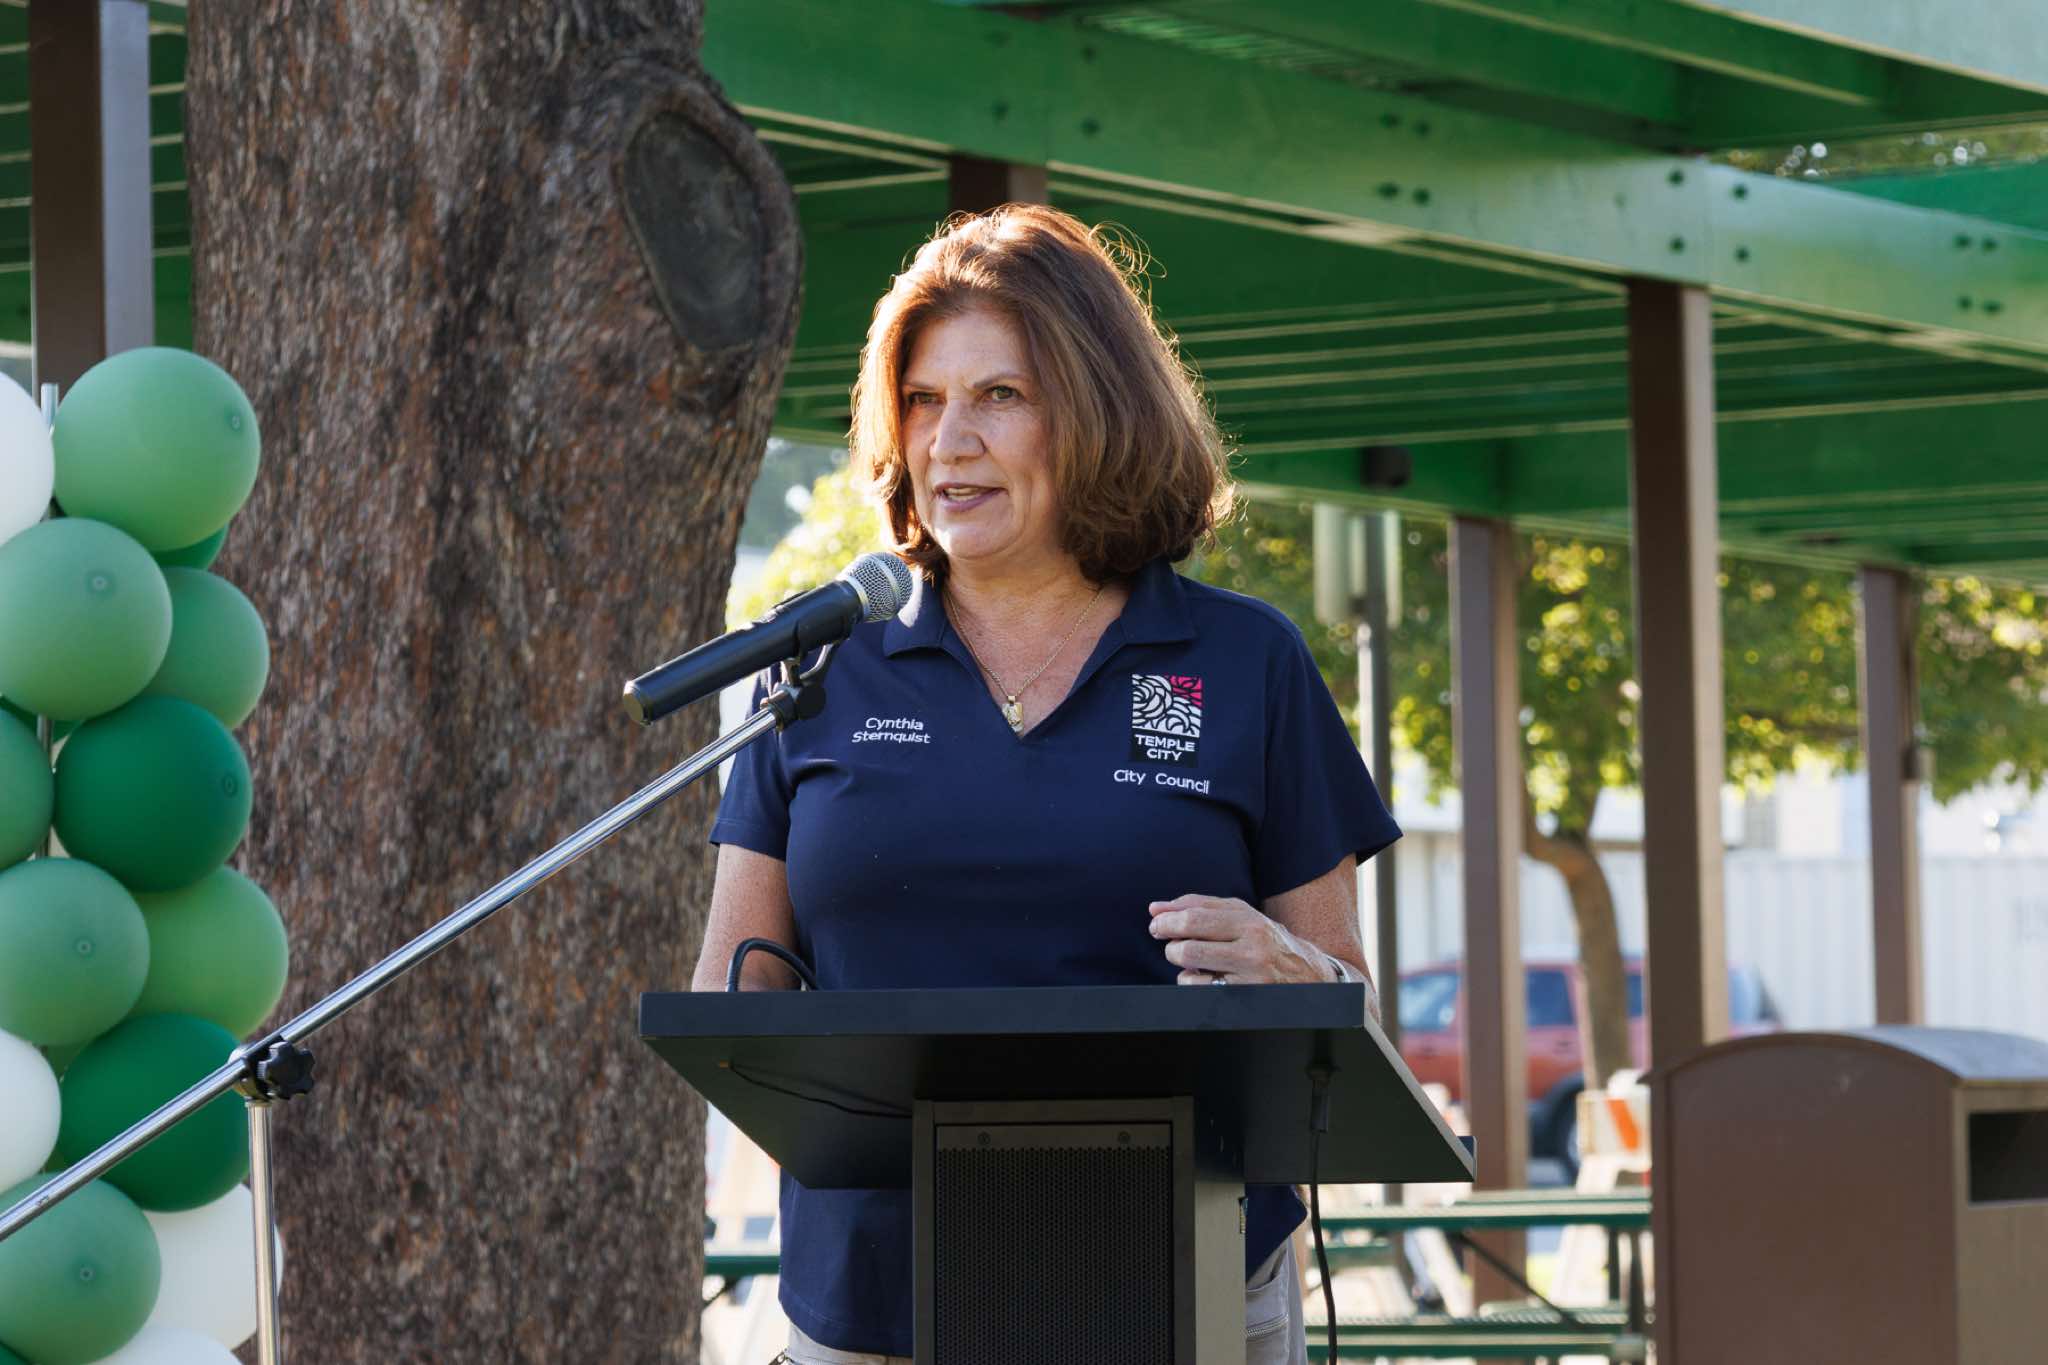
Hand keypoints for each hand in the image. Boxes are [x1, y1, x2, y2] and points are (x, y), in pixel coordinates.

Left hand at [1148, 894, 1332, 985]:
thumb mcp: (1242, 915)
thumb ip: (1200, 906)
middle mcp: (1252, 947)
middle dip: (1168, 942)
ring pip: (1190, 969)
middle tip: (1166, 941)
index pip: (1195, 916)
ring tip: (1192, 959)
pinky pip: (1199, 989)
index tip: (1156, 923)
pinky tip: (1207, 978)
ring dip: (1180, 963)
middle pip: (1188, 944)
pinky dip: (1192, 983)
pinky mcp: (1244, 998)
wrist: (1309, 975)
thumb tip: (1155, 908)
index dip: (1167, 920)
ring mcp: (1249, 976)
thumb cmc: (1265, 940)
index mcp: (1249, 921)